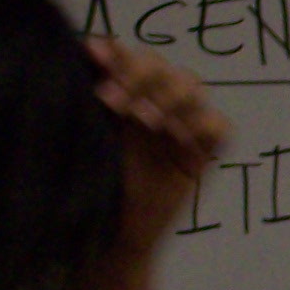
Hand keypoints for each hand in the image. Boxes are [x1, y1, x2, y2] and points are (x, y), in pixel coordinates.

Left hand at [86, 38, 226, 252]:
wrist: (114, 237)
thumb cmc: (92, 189)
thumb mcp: (80, 142)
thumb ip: (78, 107)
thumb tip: (70, 67)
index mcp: (119, 94)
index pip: (125, 56)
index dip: (116, 52)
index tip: (94, 56)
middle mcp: (151, 102)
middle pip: (162, 65)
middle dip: (140, 74)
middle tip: (114, 100)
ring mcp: (180, 124)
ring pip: (192, 86)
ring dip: (170, 96)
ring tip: (145, 120)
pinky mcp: (203, 150)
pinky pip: (219, 125)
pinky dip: (203, 124)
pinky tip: (179, 137)